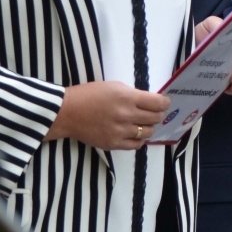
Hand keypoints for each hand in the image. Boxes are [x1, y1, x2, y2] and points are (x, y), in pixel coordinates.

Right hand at [45, 81, 168, 149]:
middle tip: (154, 112)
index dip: (164, 103)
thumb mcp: (113, 86)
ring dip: (148, 127)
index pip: (158, 103)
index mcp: (127, 97)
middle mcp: (126, 115)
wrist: (67, 112)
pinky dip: (139, 139)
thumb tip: (149, 102)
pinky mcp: (114, 144)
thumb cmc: (89, 94)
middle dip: (158, 115)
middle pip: (155, 118)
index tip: (164, 103)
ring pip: (148, 132)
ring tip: (143, 123)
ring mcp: (120, 132)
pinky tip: (135, 134)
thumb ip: (133, 94)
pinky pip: (136, 145)